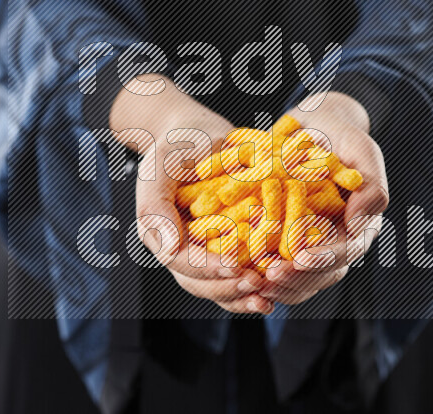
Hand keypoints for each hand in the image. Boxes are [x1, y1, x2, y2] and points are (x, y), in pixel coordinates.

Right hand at [111, 76, 274, 313]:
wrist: (200, 134)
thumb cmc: (178, 145)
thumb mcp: (161, 165)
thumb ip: (155, 205)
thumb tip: (166, 249)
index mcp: (161, 234)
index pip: (181, 261)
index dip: (208, 268)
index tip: (235, 266)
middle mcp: (181, 249)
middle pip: (201, 284)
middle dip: (229, 288)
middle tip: (258, 284)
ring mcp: (205, 252)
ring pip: (220, 288)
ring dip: (243, 296)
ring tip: (268, 298)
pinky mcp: (229, 248)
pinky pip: (240, 274)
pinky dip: (256, 284)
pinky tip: (277, 286)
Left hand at [258, 92, 388, 304]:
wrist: (310, 126)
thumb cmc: (339, 133)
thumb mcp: (360, 147)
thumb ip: (371, 184)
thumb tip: (358, 226)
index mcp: (360, 223)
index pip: (347, 250)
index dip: (325, 257)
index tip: (300, 257)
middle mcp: (337, 240)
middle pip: (322, 273)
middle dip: (297, 277)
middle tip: (270, 274)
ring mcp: (312, 244)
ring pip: (300, 279)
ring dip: (279, 284)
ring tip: (255, 282)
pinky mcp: (286, 242)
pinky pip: (277, 268)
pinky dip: (261, 274)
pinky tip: (243, 273)